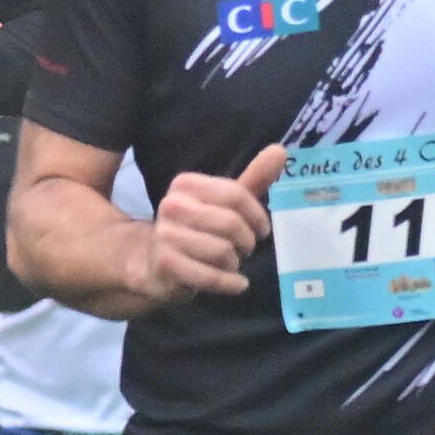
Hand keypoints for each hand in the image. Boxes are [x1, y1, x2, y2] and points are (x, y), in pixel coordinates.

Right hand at [135, 146, 283, 302]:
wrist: (154, 262)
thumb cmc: (197, 229)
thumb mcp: (224, 203)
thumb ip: (252, 179)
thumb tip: (280, 150)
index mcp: (186, 184)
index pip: (236, 194)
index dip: (257, 215)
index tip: (262, 230)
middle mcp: (171, 205)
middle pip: (231, 223)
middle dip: (247, 242)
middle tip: (244, 249)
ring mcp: (166, 235)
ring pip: (223, 251)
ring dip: (236, 263)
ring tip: (231, 263)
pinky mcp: (166, 264)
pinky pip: (211, 277)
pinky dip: (230, 284)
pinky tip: (237, 284)